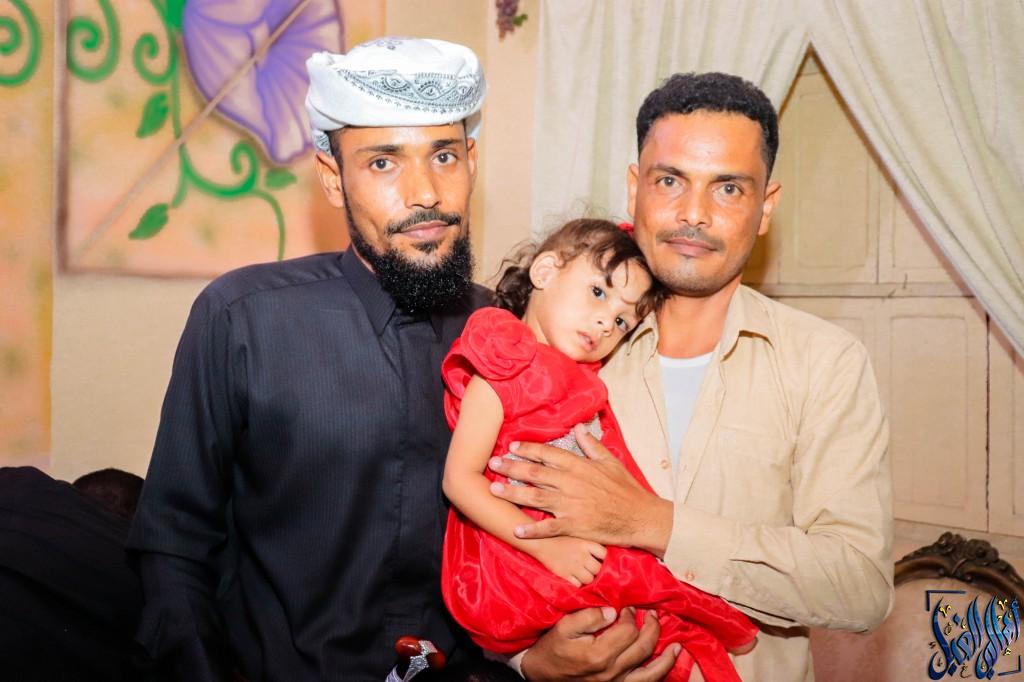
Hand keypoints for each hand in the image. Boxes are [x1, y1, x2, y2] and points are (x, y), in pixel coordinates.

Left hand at [489, 425, 672, 554]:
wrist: (640, 517)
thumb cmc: (626, 489)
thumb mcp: (610, 461)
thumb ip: (591, 444)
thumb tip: (578, 427)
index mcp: (579, 466)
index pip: (548, 453)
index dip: (528, 449)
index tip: (512, 446)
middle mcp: (571, 483)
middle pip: (535, 473)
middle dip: (511, 467)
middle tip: (492, 463)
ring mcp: (571, 504)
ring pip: (535, 497)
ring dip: (512, 493)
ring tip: (493, 489)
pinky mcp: (574, 525)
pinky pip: (548, 528)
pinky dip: (532, 530)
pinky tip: (516, 530)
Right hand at [521, 607, 679, 680]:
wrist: (542, 675)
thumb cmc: (552, 648)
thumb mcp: (563, 626)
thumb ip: (588, 616)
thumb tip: (612, 612)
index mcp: (598, 654)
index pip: (628, 630)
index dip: (631, 614)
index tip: (627, 607)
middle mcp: (611, 671)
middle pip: (643, 647)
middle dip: (651, 627)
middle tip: (651, 613)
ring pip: (651, 671)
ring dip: (666, 656)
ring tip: (676, 643)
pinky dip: (660, 673)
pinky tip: (669, 662)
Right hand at [531, 536, 606, 586]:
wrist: (540, 541)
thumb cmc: (559, 537)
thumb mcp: (576, 535)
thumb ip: (589, 544)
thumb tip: (602, 554)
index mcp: (586, 543)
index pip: (604, 554)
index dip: (603, 559)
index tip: (600, 560)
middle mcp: (582, 555)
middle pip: (598, 569)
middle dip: (596, 570)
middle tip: (590, 568)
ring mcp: (574, 566)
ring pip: (590, 579)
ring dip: (587, 578)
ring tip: (582, 573)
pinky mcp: (564, 574)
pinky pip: (578, 584)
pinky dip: (577, 583)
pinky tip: (574, 577)